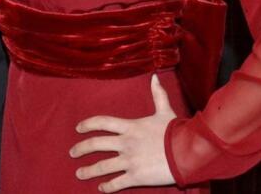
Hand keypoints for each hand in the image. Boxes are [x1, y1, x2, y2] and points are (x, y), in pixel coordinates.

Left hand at [70, 74, 177, 191]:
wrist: (188, 152)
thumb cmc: (177, 131)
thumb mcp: (165, 111)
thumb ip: (158, 94)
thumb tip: (155, 76)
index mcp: (130, 127)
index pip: (102, 122)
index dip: (88, 124)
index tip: (78, 128)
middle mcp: (126, 143)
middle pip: (96, 144)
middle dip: (81, 149)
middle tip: (72, 153)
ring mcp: (129, 160)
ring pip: (102, 166)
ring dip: (88, 171)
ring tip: (79, 173)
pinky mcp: (136, 176)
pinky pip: (117, 182)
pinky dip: (107, 186)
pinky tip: (101, 188)